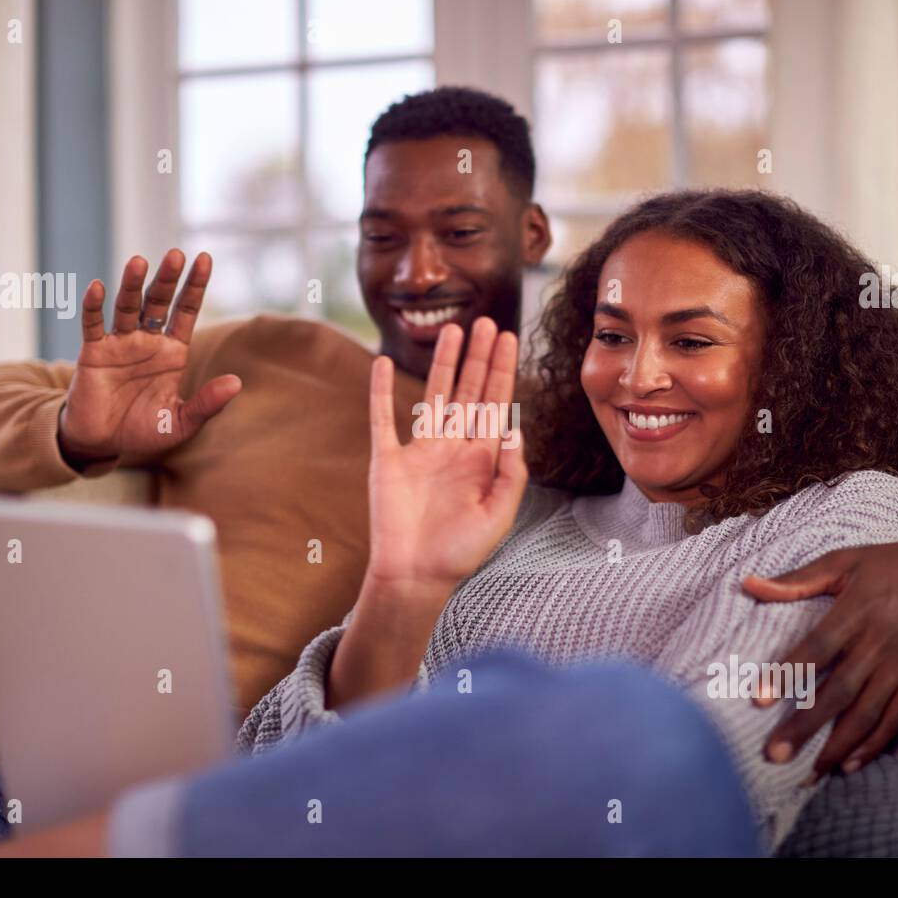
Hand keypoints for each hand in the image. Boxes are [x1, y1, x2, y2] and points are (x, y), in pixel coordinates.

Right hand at [57, 249, 241, 466]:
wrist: (104, 443)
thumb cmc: (144, 431)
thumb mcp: (182, 422)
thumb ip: (207, 403)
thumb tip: (237, 383)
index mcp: (173, 352)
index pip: (186, 312)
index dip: (194, 287)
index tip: (204, 259)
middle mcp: (147, 340)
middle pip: (158, 302)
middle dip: (167, 279)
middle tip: (175, 254)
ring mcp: (120, 343)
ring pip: (128, 307)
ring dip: (133, 285)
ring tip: (139, 262)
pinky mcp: (94, 353)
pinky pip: (93, 325)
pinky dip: (94, 307)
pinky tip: (99, 287)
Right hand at [365, 317, 527, 590]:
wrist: (415, 576)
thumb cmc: (459, 552)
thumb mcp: (499, 514)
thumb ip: (511, 472)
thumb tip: (515, 427)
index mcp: (480, 459)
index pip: (494, 403)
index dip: (501, 370)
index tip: (508, 338)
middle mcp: (451, 448)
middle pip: (468, 391)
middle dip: (478, 357)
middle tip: (487, 321)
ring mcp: (419, 451)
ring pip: (433, 396)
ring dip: (442, 363)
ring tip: (452, 331)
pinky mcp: (388, 459)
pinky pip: (383, 418)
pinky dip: (382, 391)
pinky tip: (383, 363)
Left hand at [742, 529, 897, 780]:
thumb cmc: (894, 563)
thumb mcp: (845, 560)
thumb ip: (797, 579)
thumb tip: (749, 583)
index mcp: (855, 613)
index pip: (815, 649)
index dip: (787, 675)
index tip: (757, 701)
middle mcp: (878, 645)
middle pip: (836, 693)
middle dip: (804, 726)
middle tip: (775, 754)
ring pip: (865, 716)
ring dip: (835, 747)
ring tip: (807, 775)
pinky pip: (896, 720)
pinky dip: (873, 745)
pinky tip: (849, 765)